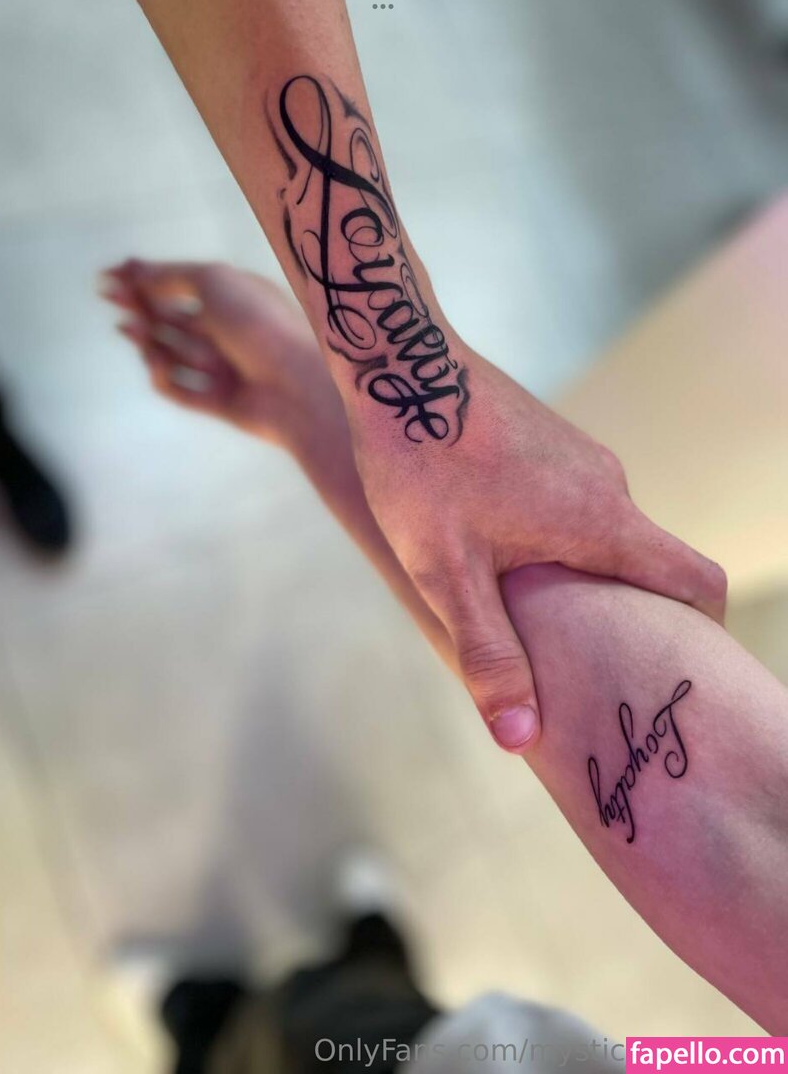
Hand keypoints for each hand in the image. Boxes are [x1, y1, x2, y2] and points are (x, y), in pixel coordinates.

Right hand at [99, 259, 325, 444]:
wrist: (296, 386)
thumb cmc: (260, 324)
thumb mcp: (215, 282)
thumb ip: (171, 276)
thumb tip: (134, 270)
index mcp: (235, 297)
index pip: (181, 285)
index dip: (144, 279)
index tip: (110, 275)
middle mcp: (230, 331)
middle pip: (173, 318)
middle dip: (141, 307)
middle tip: (112, 299)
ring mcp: (225, 368)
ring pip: (173, 353)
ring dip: (147, 340)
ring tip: (131, 330)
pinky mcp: (219, 402)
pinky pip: (181, 390)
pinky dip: (164, 377)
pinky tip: (155, 364)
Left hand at [350, 346, 726, 752]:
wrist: (397, 359)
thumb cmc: (418, 464)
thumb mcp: (447, 572)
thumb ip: (489, 653)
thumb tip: (522, 738)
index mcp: (602, 521)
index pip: (696, 581)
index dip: (700, 633)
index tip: (673, 668)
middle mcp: (608, 484)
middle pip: (650, 564)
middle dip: (625, 617)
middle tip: (584, 663)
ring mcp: (581, 457)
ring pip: (606, 535)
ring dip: (582, 577)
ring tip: (532, 614)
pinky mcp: (551, 443)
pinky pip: (576, 505)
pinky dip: (558, 541)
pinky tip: (501, 555)